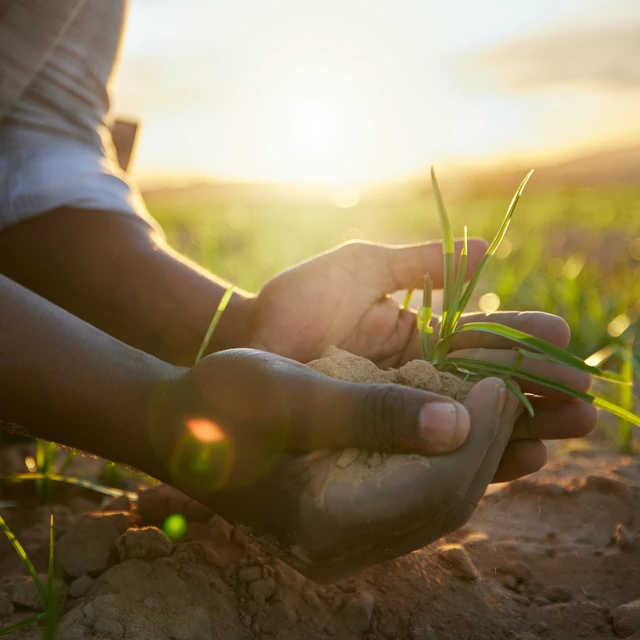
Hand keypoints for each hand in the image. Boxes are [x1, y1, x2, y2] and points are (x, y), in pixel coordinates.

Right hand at [147, 349, 515, 580]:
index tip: (498, 381)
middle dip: (483, 445)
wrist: (179, 425)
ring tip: (489, 402)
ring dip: (469, 453)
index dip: (478, 436)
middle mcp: (338, 550)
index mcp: (322, 523)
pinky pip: (411, 499)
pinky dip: (439, 461)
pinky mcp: (342, 525)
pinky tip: (454, 425)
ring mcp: (341, 543)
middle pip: (441, 504)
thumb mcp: (293, 394)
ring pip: (432, 505)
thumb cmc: (223, 401)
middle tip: (505, 388)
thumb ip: (371, 412)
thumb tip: (455, 422)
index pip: (433, 490)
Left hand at [246, 241, 596, 482]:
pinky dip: (479, 456)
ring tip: (571, 430)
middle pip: (490, 385)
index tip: (565, 340)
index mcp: (420, 332)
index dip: (525, 340)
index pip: (485, 338)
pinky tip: (519, 460)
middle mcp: (419, 373)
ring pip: (473, 422)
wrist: (247, 343)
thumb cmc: (299, 299)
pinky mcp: (382, 439)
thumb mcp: (364, 268)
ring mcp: (402, 408)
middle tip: (587, 402)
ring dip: (523, 427)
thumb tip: (488, 251)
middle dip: (540, 392)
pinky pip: (436, 452)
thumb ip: (422, 264)